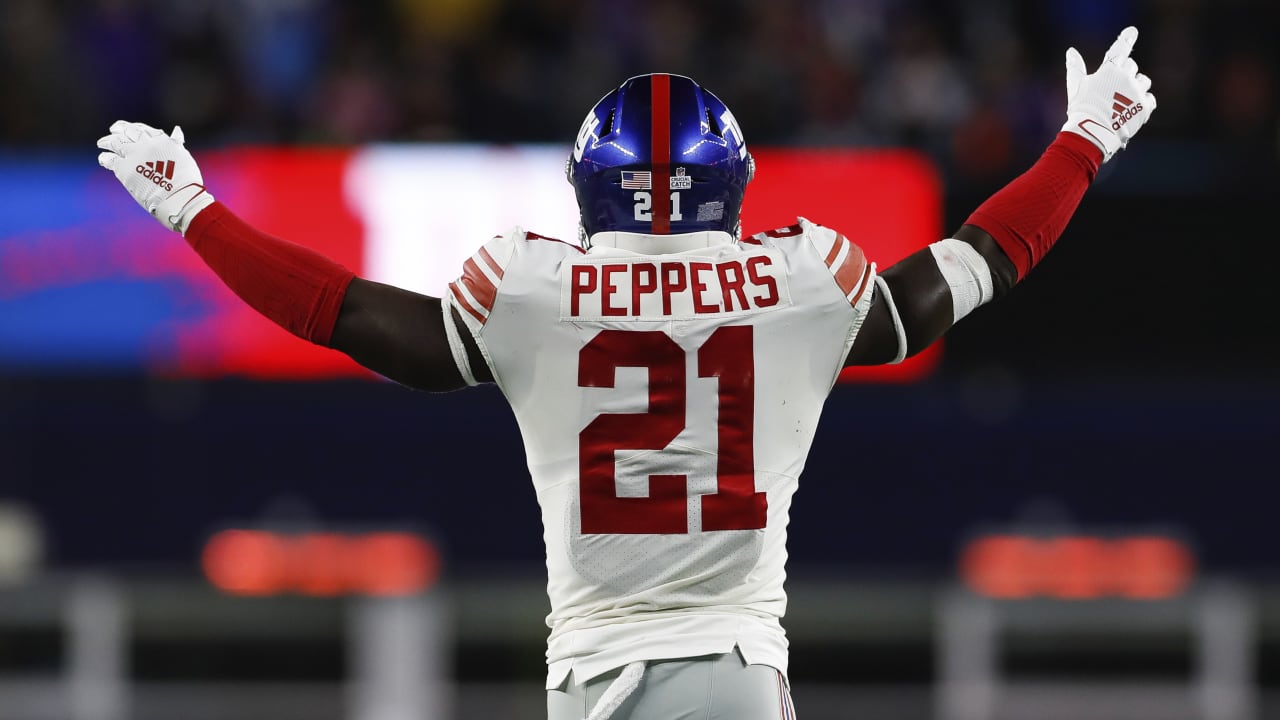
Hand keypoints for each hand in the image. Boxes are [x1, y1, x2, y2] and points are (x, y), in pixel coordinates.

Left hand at [97, 121, 214, 232]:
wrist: (179, 196)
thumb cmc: (186, 181)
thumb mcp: (184, 156)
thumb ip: (176, 143)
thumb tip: (176, 131)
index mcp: (161, 140)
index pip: (143, 129)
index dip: (135, 127)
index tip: (130, 127)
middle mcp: (146, 144)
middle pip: (127, 132)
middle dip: (119, 129)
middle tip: (114, 129)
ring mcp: (134, 155)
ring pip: (115, 143)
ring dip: (107, 142)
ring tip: (102, 143)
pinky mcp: (124, 168)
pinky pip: (110, 160)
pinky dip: (105, 158)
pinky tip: (103, 158)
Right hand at [1061, 26, 1156, 162]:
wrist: (1093, 132)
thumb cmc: (1082, 108)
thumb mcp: (1075, 86)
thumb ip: (1075, 67)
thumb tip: (1071, 51)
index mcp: (1110, 70)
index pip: (1120, 49)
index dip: (1126, 38)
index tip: (1132, 31)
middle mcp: (1127, 77)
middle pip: (1131, 66)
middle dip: (1125, 72)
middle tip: (1114, 86)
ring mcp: (1137, 91)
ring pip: (1143, 81)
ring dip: (1136, 86)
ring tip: (1124, 99)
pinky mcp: (1145, 106)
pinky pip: (1150, 98)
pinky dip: (1143, 102)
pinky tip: (1132, 109)